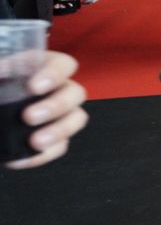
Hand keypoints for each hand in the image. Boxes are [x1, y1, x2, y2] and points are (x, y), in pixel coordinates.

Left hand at [6, 51, 87, 169]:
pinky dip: (43, 155)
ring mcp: (60, 114)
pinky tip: (21, 159)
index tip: (33, 87)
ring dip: (59, 131)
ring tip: (36, 142)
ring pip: (76, 119)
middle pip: (75, 93)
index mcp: (44, 68)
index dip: (54, 74)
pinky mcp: (55, 138)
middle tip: (28, 117)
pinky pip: (59, 146)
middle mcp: (59, 89)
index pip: (63, 65)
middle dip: (55, 106)